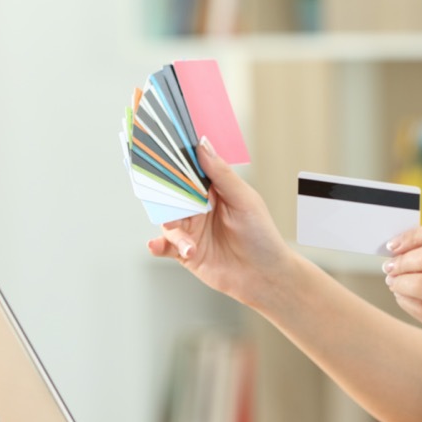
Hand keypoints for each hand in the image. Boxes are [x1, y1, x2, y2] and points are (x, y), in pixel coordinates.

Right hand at [147, 137, 295, 308]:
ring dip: (173, 229)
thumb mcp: (244, 199)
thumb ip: (221, 174)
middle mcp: (198, 208)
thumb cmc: (261, 235)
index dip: (174, 163)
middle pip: (172, 196)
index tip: (159, 153)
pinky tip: (156, 245)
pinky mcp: (185, 252)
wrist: (265, 275)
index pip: (188, 172)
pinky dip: (158, 245)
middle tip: (163, 198)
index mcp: (212, 191)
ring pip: (167, 221)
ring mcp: (190, 230)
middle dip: (165, 196)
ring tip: (187, 241)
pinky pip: (165, 246)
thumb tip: (202, 145)